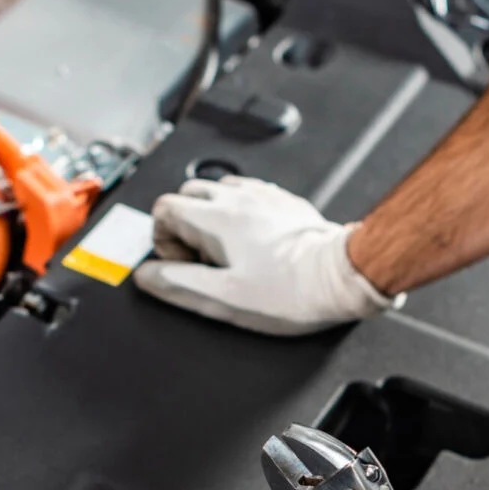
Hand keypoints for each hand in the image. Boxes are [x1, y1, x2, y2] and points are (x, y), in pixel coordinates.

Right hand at [132, 176, 396, 335]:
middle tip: (202, 260)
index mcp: (215, 219)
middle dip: (183, 226)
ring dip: (211, 217)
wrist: (341, 277)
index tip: (182, 264)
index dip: (163, 239)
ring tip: (227, 253)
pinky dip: (239, 214)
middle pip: (186, 195)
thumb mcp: (223, 299)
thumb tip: (147, 276)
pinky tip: (252, 243)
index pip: (163, 208)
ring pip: (217, 191)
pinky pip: (248, 195)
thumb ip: (177, 284)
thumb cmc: (290, 292)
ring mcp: (262, 196)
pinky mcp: (283, 201)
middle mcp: (236, 199)